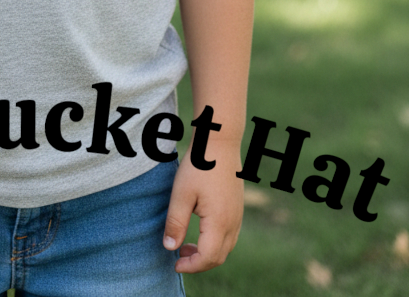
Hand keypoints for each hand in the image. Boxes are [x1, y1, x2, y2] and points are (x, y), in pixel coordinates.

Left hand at [162, 146, 244, 273]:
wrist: (220, 141)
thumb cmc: (199, 165)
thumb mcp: (181, 194)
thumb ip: (176, 223)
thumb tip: (169, 248)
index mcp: (220, 222)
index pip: (208, 257)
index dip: (191, 266)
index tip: (174, 263)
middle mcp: (233, 223)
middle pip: (218, 257)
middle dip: (198, 263)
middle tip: (178, 255)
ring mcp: (238, 215)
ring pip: (226, 248)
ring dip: (207, 253)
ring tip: (186, 244)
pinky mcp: (238, 208)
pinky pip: (230, 236)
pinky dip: (215, 242)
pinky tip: (201, 230)